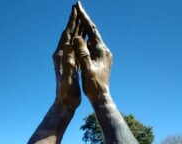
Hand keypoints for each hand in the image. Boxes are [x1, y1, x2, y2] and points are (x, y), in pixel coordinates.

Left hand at [53, 6, 80, 109]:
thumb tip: (68, 44)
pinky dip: (80, 44)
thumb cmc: (67, 91)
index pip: (66, 35)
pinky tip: (84, 41)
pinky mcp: (71, 65)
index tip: (75, 10)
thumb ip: (68, 61)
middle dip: (74, 23)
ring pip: (73, 43)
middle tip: (79, 11)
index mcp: (61, 56)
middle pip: (69, 36)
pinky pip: (76, 51)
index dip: (71, 22)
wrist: (65, 101)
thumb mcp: (68, 76)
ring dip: (77, 32)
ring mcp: (66, 60)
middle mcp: (62, 56)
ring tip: (83, 23)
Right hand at [73, 2, 143, 143]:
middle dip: (85, 20)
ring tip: (80, 20)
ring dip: (86, 29)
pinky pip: (94, 46)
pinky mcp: (101, 61)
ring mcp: (103, 56)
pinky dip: (88, 40)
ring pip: (94, 39)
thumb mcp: (87, 69)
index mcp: (100, 51)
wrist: (101, 96)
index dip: (84, 17)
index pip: (92, 30)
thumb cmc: (94, 85)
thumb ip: (82, 53)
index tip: (77, 6)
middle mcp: (104, 51)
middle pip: (93, 31)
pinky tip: (84, 38)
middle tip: (77, 9)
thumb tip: (78, 37)